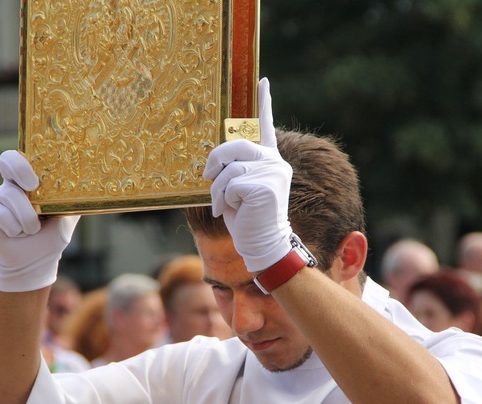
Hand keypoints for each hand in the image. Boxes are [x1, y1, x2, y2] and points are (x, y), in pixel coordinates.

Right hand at [0, 151, 78, 291]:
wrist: (35, 262)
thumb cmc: (51, 236)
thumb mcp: (67, 218)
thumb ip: (72, 201)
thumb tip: (87, 186)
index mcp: (33, 180)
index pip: (25, 156)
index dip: (28, 160)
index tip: (38, 179)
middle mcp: (14, 184)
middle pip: (7, 160)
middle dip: (20, 170)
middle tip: (33, 186)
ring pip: (10, 195)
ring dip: (27, 218)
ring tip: (32, 229)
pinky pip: (0, 214)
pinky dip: (14, 228)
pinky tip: (17, 234)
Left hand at [203, 77, 292, 272]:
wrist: (262, 244)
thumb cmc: (247, 219)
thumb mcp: (237, 189)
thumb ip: (232, 169)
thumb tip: (214, 160)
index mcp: (269, 160)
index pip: (265, 127)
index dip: (264, 103)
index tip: (262, 81)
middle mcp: (274, 162)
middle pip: (235, 145)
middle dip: (215, 161)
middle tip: (207, 178)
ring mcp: (272, 173)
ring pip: (229, 169)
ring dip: (218, 190)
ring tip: (224, 206)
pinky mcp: (264, 186)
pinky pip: (230, 184)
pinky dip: (223, 200)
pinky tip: (234, 211)